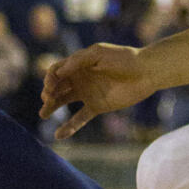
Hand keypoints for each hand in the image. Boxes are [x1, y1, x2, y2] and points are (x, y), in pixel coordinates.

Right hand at [40, 43, 155, 138]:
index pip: (56, 71)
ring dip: (51, 107)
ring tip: (43, 114)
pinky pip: (79, 119)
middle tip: (47, 99)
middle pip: (56, 86)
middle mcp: (79, 79)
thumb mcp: (99, 53)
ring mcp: (87, 93)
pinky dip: (69, 127)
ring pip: (63, 101)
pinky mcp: (96, 107)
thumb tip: (59, 71)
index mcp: (78, 64)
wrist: (145, 72)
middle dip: (48, 92)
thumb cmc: (123, 58)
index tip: (50, 87)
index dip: (49, 78)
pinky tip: (58, 135)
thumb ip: (78, 60)